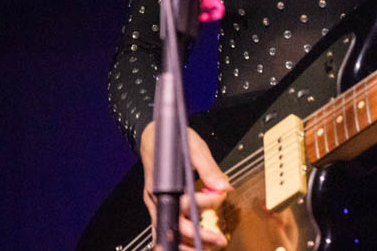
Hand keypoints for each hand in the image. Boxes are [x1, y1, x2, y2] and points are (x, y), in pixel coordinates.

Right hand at [139, 121, 231, 249]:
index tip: (220, 197)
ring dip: (186, 244)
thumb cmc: (171, 140)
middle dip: (197, 236)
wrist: (152, 135)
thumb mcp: (193, 147)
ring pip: (168, 232)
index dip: (203, 203)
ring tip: (206, 247)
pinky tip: (189, 246)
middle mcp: (157, 198)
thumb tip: (224, 186)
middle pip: (174, 225)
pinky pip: (166, 228)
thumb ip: (208, 168)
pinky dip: (177, 239)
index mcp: (164, 183)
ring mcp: (157, 204)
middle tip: (217, 240)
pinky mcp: (159, 206)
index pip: (183, 202)